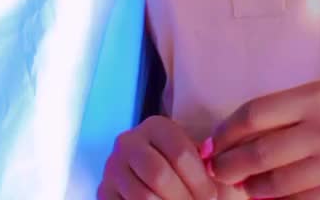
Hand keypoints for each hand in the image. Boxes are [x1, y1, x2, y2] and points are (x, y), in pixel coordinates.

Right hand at [97, 115, 216, 199]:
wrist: (159, 184)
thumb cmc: (185, 176)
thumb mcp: (197, 163)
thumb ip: (207, 165)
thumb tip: (215, 172)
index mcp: (155, 126)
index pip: (180, 153)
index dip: (200, 181)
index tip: (211, 197)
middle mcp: (128, 141)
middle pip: (159, 175)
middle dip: (184, 198)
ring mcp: (112, 167)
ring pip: (144, 197)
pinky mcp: (103, 192)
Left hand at [209, 81, 319, 197]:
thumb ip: (288, 112)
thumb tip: (241, 134)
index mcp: (315, 97)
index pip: (254, 114)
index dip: (226, 131)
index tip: (213, 142)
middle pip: (260, 152)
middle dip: (230, 166)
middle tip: (217, 171)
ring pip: (277, 184)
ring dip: (252, 189)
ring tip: (243, 188)